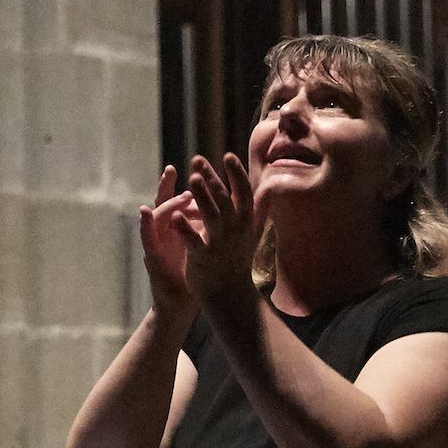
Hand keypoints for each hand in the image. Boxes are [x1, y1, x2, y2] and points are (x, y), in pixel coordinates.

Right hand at [138, 165, 199, 315]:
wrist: (184, 303)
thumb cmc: (196, 272)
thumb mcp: (206, 243)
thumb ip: (212, 223)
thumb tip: (229, 205)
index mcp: (179, 227)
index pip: (180, 200)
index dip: (185, 184)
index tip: (194, 167)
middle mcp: (165, 232)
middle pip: (163, 203)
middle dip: (165, 185)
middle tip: (171, 169)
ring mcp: (156, 244)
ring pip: (156, 217)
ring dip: (166, 204)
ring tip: (180, 196)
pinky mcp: (151, 257)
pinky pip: (145, 238)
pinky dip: (143, 224)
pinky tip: (143, 211)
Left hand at [176, 153, 260, 305]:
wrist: (228, 292)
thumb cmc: (238, 259)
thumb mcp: (252, 232)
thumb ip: (259, 208)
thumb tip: (271, 187)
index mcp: (245, 222)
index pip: (243, 192)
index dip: (236, 174)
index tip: (228, 155)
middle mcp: (234, 230)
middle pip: (223, 199)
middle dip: (211, 178)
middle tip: (197, 160)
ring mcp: (219, 244)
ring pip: (211, 216)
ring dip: (202, 196)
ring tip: (191, 178)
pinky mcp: (203, 258)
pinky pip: (194, 241)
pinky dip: (185, 228)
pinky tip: (176, 215)